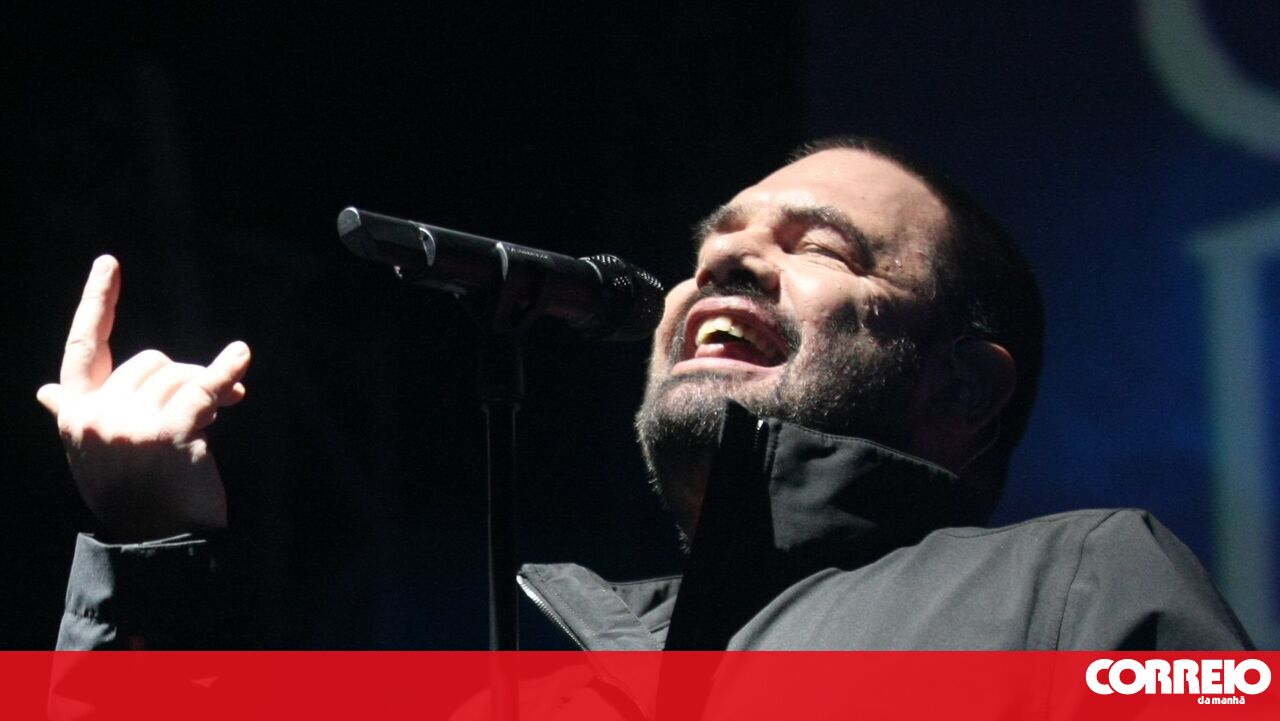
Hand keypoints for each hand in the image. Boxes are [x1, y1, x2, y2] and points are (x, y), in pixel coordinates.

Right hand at [36, 255, 250, 540]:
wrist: (159, 544)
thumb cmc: (134, 495)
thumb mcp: (94, 452)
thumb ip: (77, 416)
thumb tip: (44, 392)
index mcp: (75, 414)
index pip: (82, 347)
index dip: (96, 303)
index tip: (109, 264)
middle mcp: (94, 416)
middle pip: (152, 361)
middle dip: (184, 379)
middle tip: (205, 411)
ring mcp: (128, 426)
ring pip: (180, 376)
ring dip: (206, 392)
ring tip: (208, 425)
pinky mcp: (166, 435)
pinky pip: (203, 389)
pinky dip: (226, 372)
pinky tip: (241, 356)